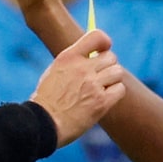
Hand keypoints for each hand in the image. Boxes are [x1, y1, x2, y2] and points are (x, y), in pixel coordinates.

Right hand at [31, 30, 126, 145]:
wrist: (42, 125)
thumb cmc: (46, 101)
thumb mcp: (54, 72)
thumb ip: (73, 62)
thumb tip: (93, 55)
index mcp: (68, 58)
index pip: (96, 36)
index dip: (104, 42)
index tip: (103, 50)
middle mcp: (82, 68)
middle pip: (111, 57)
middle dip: (107, 66)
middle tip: (99, 77)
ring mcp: (92, 85)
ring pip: (117, 72)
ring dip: (112, 80)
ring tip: (100, 90)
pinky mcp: (101, 102)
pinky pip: (120, 89)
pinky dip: (115, 93)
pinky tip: (103, 99)